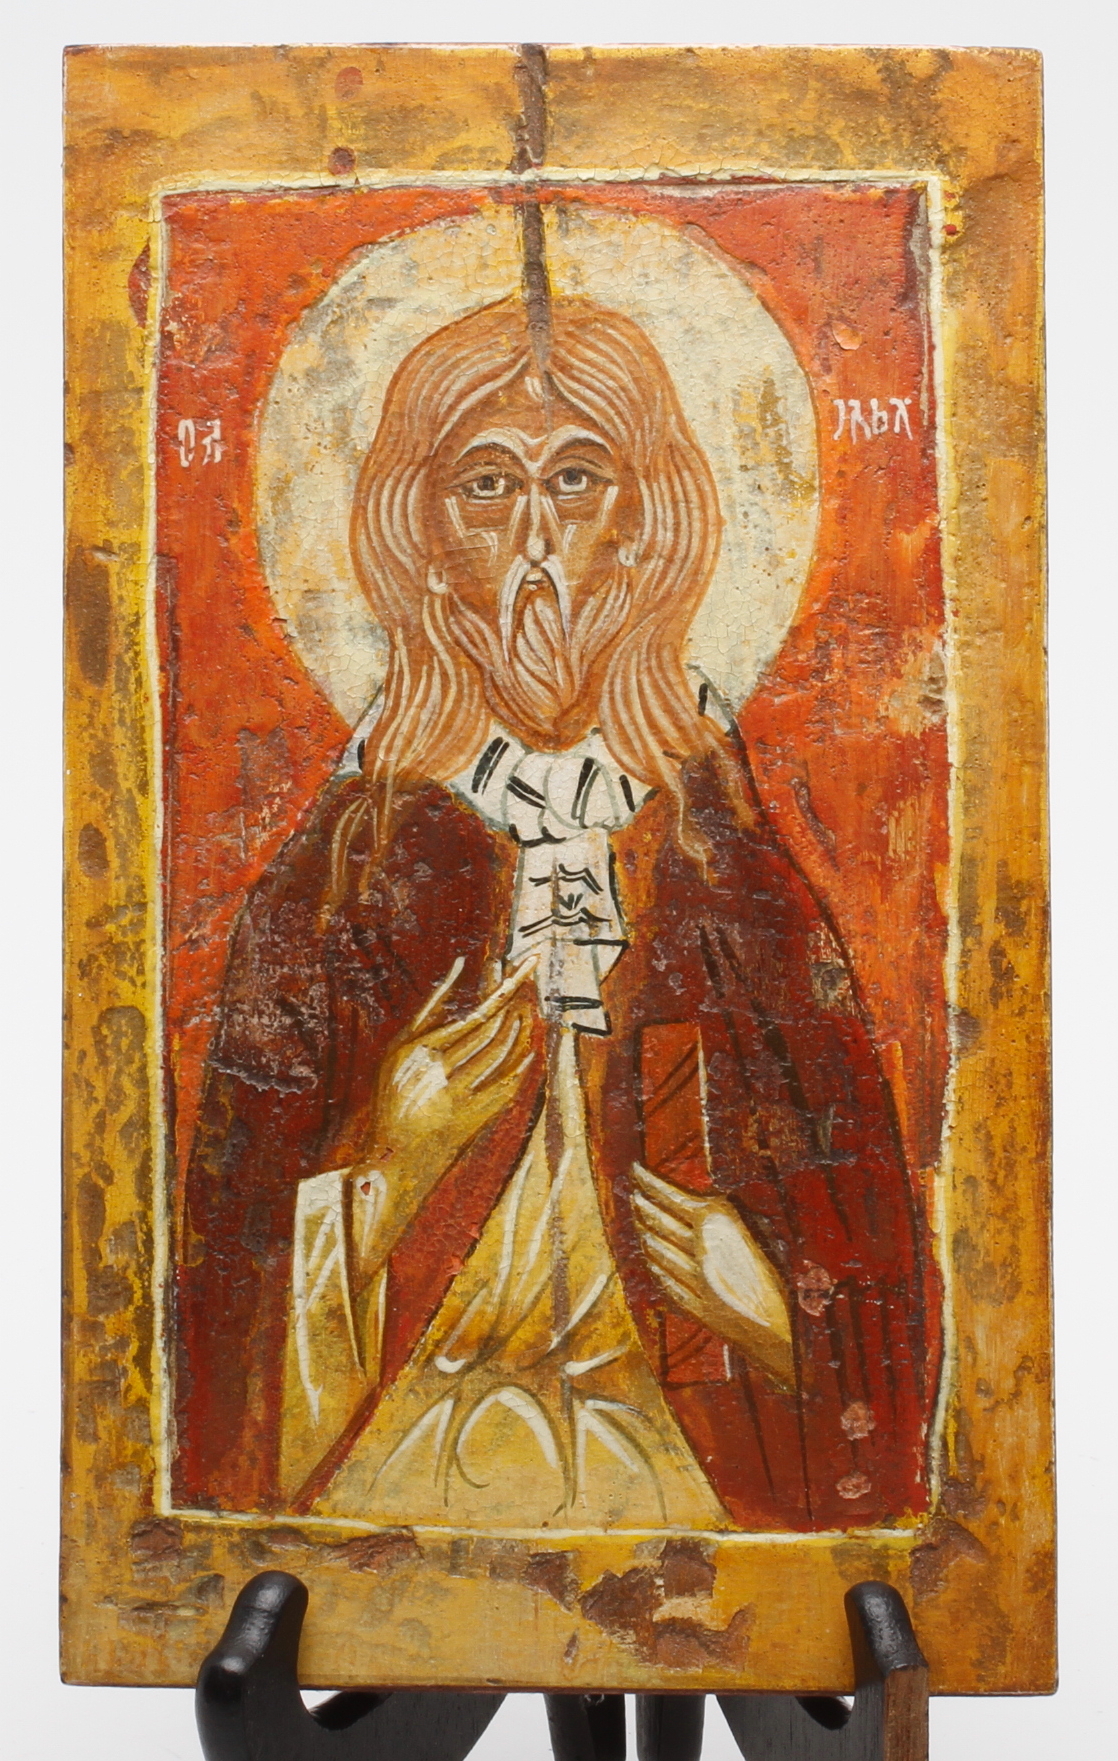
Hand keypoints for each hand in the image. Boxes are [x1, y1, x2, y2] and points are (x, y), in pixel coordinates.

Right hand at [348, 956, 540, 1279]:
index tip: (523, 967)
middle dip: (517, 1003)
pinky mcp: (470, 1120)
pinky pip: (505, 1087)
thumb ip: (430, 1007)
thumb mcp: (398, 1048)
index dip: (504, 990)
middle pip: (493, 1032)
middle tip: (532, 979)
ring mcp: (456, 1097)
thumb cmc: (395, 1094)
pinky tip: (528, 1052)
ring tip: (525, 1012)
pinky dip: (520, 1067)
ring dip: (518, 1031)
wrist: (390, 1157)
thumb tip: (460, 964)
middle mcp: (437, 1072)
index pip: (476, 1015)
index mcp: (418, 1050)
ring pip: (501, 1056)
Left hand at [631, 1162, 794, 1387]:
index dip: (650, 1183)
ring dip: (646, 1234)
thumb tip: (710, 1206)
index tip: (635, 1171)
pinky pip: (668, 1282)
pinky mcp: (696, 1307)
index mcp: (717, 1222)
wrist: (786, 1329)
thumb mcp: (763, 1231)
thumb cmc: (786, 1274)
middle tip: (632, 1195)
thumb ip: (733, 1218)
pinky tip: (652, 1262)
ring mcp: (694, 1279)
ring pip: (659, 1251)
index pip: (672, 1197)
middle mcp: (700, 1247)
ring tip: (638, 1222)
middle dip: (644, 1206)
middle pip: (661, 1223)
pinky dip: (656, 1268)